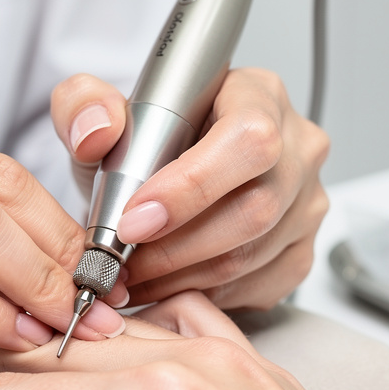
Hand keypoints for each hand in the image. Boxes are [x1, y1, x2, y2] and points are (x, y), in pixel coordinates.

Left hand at [50, 68, 329, 310]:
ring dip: (182, 277)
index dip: (192, 187)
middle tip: (124, 261)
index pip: (247, 140)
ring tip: (133, 277)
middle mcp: (297, 147)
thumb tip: (97, 132)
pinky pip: (257, 286)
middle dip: (176, 247)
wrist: (162, 178)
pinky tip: (167, 283)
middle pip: (256, 208)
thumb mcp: (97, 114)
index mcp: (257, 95)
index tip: (133, 220)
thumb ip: (82, 106)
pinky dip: (204, 294)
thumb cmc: (142, 144)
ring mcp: (306, 204)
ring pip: (252, 256)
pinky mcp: (300, 251)